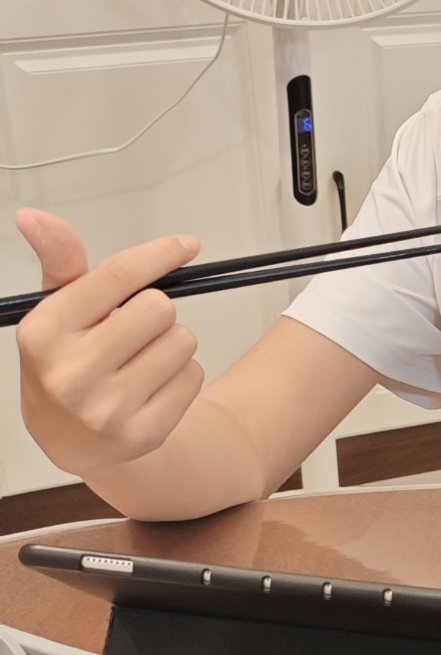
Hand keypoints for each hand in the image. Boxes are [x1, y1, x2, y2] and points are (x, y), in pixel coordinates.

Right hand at [12, 208, 206, 477]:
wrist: (72, 438)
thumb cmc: (68, 360)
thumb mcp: (58, 310)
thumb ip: (61, 262)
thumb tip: (33, 217)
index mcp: (45, 333)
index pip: (117, 275)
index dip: (159, 254)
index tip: (185, 245)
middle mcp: (71, 373)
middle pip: (159, 308)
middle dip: (155, 311)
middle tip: (134, 329)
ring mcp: (107, 408)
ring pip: (183, 342)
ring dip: (171, 343)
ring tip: (140, 359)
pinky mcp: (143, 432)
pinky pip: (193, 376)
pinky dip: (181, 375)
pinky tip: (151, 386)